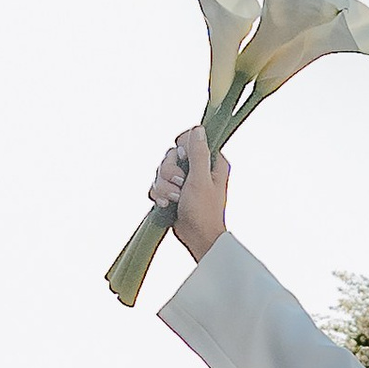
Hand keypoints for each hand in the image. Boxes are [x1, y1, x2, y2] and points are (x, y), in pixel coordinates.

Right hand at [152, 126, 231, 260]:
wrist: (197, 238)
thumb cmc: (204, 211)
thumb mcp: (201, 179)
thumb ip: (198, 153)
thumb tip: (198, 129)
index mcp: (211, 162)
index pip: (190, 139)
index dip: (181, 147)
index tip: (181, 158)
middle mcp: (198, 168)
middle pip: (172, 155)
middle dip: (169, 172)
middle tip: (179, 186)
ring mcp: (184, 180)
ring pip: (162, 170)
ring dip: (163, 186)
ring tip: (173, 199)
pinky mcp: (173, 191)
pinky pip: (158, 184)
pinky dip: (159, 194)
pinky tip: (165, 204)